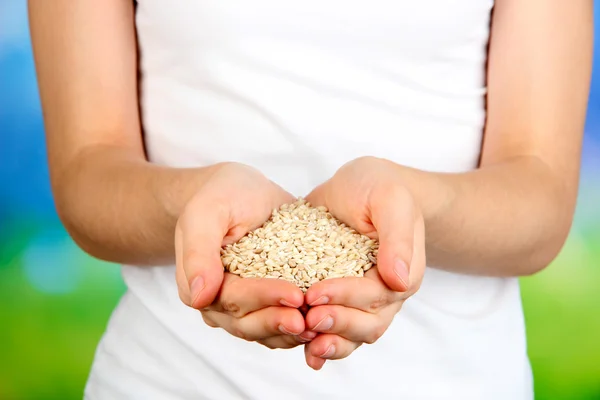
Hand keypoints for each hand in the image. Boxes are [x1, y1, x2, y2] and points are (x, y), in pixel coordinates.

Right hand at [174, 162, 306, 348]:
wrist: (242, 192)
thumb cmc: (222, 195)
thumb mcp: (207, 212)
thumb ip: (199, 251)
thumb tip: (200, 296)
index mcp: (198, 283)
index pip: (231, 299)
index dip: (263, 298)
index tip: (295, 294)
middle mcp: (218, 303)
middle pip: (248, 323)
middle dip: (280, 321)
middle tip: (310, 320)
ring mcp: (244, 306)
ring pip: (265, 331)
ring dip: (292, 333)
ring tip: (322, 326)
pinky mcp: (267, 303)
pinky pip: (281, 324)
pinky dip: (301, 327)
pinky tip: (325, 323)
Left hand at [303, 156, 425, 368]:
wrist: (361, 185)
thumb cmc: (378, 186)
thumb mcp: (390, 198)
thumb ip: (397, 236)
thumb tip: (400, 279)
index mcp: (403, 271)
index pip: (376, 295)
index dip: (346, 297)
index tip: (316, 292)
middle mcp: (386, 292)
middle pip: (367, 323)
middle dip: (337, 324)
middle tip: (308, 319)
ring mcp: (362, 299)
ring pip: (353, 334)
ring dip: (331, 342)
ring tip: (307, 347)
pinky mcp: (340, 298)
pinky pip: (336, 329)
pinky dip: (323, 344)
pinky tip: (306, 355)